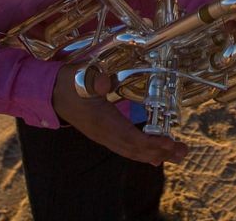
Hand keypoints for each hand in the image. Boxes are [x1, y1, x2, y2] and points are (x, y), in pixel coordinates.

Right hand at [51, 65, 186, 166]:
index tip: (168, 142)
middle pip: (135, 148)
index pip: (129, 136)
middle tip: (183, 150)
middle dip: (160, 151)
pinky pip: (126, 149)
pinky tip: (154, 158)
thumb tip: (104, 82)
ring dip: (155, 154)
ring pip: (132, 151)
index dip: (150, 141)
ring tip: (177, 154)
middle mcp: (104, 134)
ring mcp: (104, 137)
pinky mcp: (104, 136)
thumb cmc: (69, 83)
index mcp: (102, 121)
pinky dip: (142, 154)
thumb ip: (93, 79)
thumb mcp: (80, 76)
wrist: (51, 94)